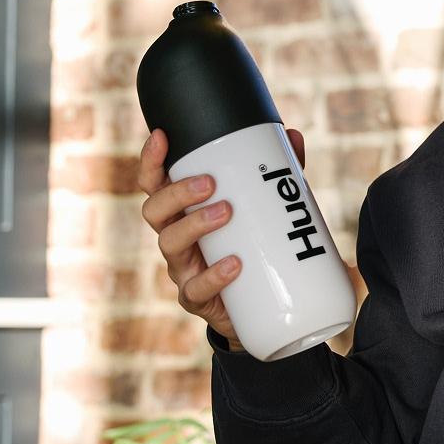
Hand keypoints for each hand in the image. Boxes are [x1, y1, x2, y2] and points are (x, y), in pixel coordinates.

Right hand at [136, 125, 308, 351]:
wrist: (261, 307)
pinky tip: (235, 265)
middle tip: (210, 182)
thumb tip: (292, 135)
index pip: (155, 184)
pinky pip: (196, 289)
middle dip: (177, 193)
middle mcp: (175, 237)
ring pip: (169, 244)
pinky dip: (214, 276)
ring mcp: (183, 269)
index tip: (162, 137)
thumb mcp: (266, 208)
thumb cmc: (255, 246)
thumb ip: (278, 174)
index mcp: (182, 211)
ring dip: (195, 225)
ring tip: (226, 212)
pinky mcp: (197, 299)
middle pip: (155, 210)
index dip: (151, 161)